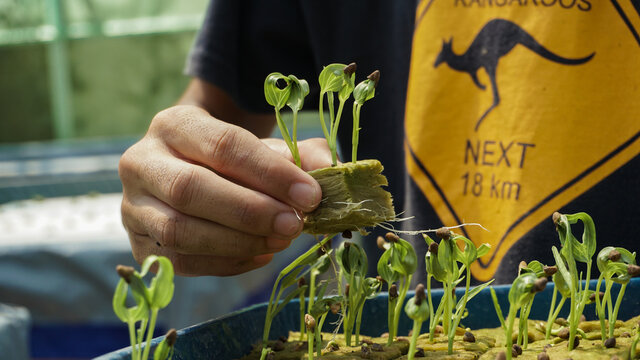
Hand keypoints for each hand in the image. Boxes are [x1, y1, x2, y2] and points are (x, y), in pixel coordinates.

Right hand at [119, 105, 329, 275]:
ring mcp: (133, 206)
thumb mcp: (263, 147)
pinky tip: (260, 252)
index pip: (223, 145)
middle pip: (190, 189)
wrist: (188, 173)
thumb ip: (299, 154)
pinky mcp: (139, 243)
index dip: (269, 172)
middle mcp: (141, 161)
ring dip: (238, 241)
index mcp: (174, 124)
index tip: (310, 194)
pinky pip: (181, 262)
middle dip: (249, 211)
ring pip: (179, 231)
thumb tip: (331, 169)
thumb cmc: (230, 160)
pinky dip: (227, 262)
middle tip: (294, 224)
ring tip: (280, 240)